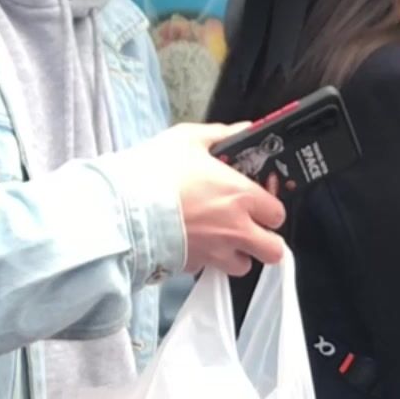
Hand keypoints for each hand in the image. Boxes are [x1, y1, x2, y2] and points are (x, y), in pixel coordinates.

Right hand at [146, 124, 287, 277]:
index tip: (259, 201)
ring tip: (223, 238)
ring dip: (238, 254)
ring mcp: (215, 252)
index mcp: (240, 196)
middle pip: (273, 250)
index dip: (270, 208)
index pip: (277, 213)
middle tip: (253, 227)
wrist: (122, 209)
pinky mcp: (193, 266)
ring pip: (244, 266)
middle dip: (266, 240)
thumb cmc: (154, 174)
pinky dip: (206, 259)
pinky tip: (194, 242)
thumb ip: (221, 134)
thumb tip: (242, 130)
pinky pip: (209, 269)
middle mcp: (234, 229)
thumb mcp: (187, 139)